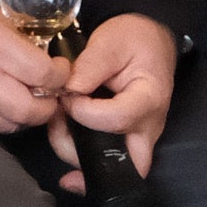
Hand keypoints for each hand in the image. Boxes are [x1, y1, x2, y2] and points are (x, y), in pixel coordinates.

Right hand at [0, 0, 66, 133]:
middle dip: (48, 106)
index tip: (60, 69)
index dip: (61, 75)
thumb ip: (16, 34)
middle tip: (50, 94)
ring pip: (10, 124)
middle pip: (31, 111)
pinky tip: (0, 107)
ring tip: (26, 103)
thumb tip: (39, 51)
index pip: (44, 75)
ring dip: (24, 117)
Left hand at [46, 13, 178, 189]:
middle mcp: (148, 127)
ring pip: (112, 167)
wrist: (149, 40)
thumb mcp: (111, 42)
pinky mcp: (125, 139)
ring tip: (57, 125)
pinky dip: (85, 164)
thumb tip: (68, 89)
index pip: (115, 119)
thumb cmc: (133, 39)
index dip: (83, 112)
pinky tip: (65, 159)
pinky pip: (109, 162)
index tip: (66, 93)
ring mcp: (138, 137)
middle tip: (59, 128)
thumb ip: (90, 64)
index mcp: (148, 100)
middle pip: (123, 163)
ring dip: (76, 155)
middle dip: (84, 156)